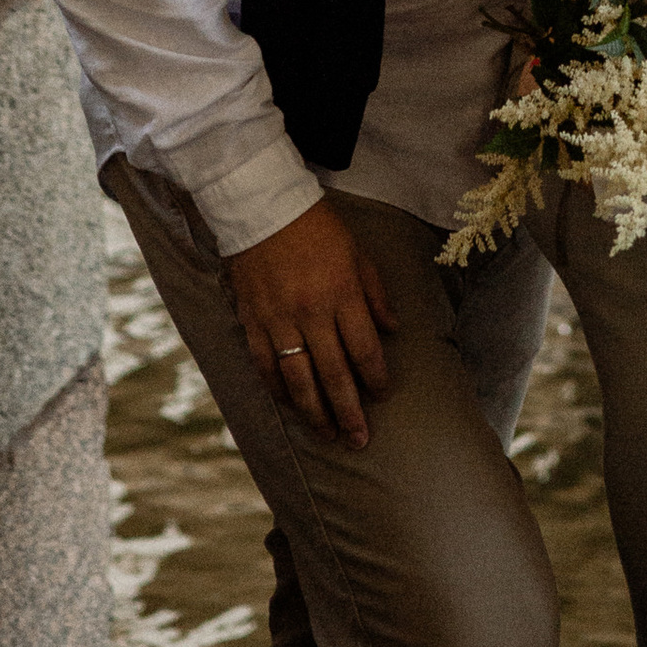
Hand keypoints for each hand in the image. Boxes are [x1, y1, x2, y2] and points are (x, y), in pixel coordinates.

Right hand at [226, 198, 398, 449]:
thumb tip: (393, 329)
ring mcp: (279, 321)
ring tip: (327, 434)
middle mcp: (311, 313)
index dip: (375, 377)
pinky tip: (290, 405)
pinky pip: (265, 366)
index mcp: (342, 294)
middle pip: (334, 374)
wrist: (262, 205)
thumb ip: (375, 292)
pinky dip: (278, 390)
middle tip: (359, 440)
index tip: (382, 395)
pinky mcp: (253, 321)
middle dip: (349, 411)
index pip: (364, 349)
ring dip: (314, 412)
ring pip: (299, 379)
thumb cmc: (316, 226)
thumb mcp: (357, 252)